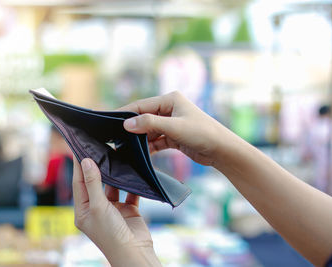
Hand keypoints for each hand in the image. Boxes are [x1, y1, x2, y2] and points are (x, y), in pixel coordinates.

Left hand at [72, 157, 160, 266]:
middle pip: (95, 182)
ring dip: (114, 174)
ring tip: (114, 155)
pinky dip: (130, 183)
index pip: (79, 183)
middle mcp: (96, 209)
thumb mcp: (98, 207)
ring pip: (112, 186)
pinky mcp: (128, 209)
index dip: (79, 165)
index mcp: (83, 211)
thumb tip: (87, 162)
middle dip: (96, 166)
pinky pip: (128, 192)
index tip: (79, 148)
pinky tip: (131, 170)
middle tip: (97, 147)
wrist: (134, 253)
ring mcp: (113, 209)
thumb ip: (93, 183)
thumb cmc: (111, 235)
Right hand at [119, 91, 237, 165]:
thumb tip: (126, 123)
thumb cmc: (203, 134)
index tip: (109, 120)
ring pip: (149, 131)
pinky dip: (148, 147)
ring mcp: (171, 123)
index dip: (125, 113)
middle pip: (143, 118)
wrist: (223, 151)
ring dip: (139, 139)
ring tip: (123, 148)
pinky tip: (139, 155)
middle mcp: (169, 109)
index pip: (141, 105)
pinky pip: (156, 141)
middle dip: (131, 128)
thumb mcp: (175, 127)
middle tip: (114, 137)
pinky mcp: (173, 136)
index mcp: (170, 99)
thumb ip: (150, 124)